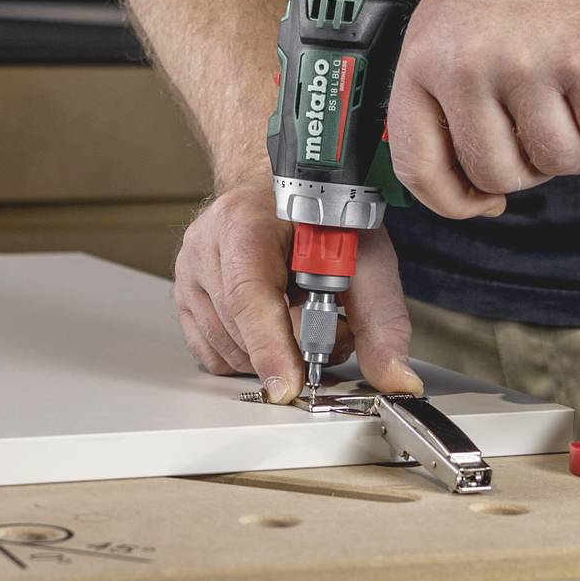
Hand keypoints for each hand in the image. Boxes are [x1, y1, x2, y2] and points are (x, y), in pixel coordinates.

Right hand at [174, 183, 422, 402]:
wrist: (283, 195)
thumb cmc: (319, 218)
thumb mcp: (366, 258)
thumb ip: (382, 321)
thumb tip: (396, 379)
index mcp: (246, 222)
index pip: (250, 294)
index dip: (271, 345)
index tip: (289, 384)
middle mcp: (207, 244)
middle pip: (241, 328)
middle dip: (291, 348)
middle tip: (332, 327)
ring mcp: (189, 272)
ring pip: (227, 349)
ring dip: (271, 355)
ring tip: (301, 318)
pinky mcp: (183, 298)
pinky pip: (213, 355)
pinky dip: (247, 357)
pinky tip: (272, 328)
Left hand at [388, 0, 579, 217]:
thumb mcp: (452, 18)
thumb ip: (448, 89)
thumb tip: (462, 171)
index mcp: (424, 59)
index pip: (420, 165)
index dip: (455, 199)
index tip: (482, 201)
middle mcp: (468, 67)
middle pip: (499, 174)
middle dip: (536, 165)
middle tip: (557, 128)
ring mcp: (527, 68)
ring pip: (558, 162)